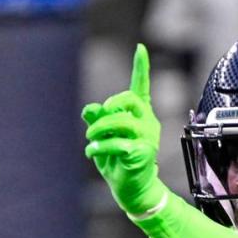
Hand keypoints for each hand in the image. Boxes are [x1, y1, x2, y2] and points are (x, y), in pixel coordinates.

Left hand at [83, 43, 165, 214]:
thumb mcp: (102, 137)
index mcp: (139, 114)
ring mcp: (148, 137)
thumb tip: (89, 109)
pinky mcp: (142, 152)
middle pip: (129, 101)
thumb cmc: (117, 161)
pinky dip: (101, 146)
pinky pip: (119, 143)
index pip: (141, 87)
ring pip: (122, 121)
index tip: (140, 49)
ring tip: (90, 140)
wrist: (128, 188)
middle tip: (95, 120)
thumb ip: (97, 120)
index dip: (141, 68)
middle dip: (109, 106)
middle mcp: (147, 122)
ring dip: (100, 129)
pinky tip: (92, 151)